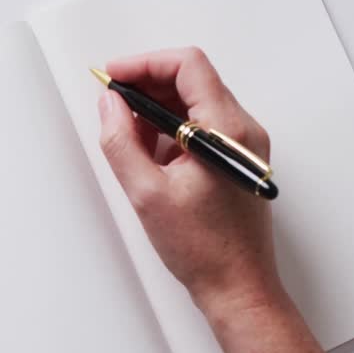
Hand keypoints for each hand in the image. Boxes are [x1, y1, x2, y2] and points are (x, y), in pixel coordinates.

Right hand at [98, 48, 283, 319]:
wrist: (239, 288)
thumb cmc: (203, 249)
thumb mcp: (147, 194)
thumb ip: (122, 142)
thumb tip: (110, 105)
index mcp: (227, 130)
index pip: (188, 66)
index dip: (145, 64)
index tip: (113, 78)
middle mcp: (243, 130)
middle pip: (192, 81)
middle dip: (148, 87)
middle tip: (113, 106)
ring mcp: (244, 145)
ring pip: (196, 104)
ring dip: (158, 111)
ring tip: (129, 139)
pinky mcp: (237, 161)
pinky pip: (203, 128)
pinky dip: (172, 132)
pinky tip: (150, 157)